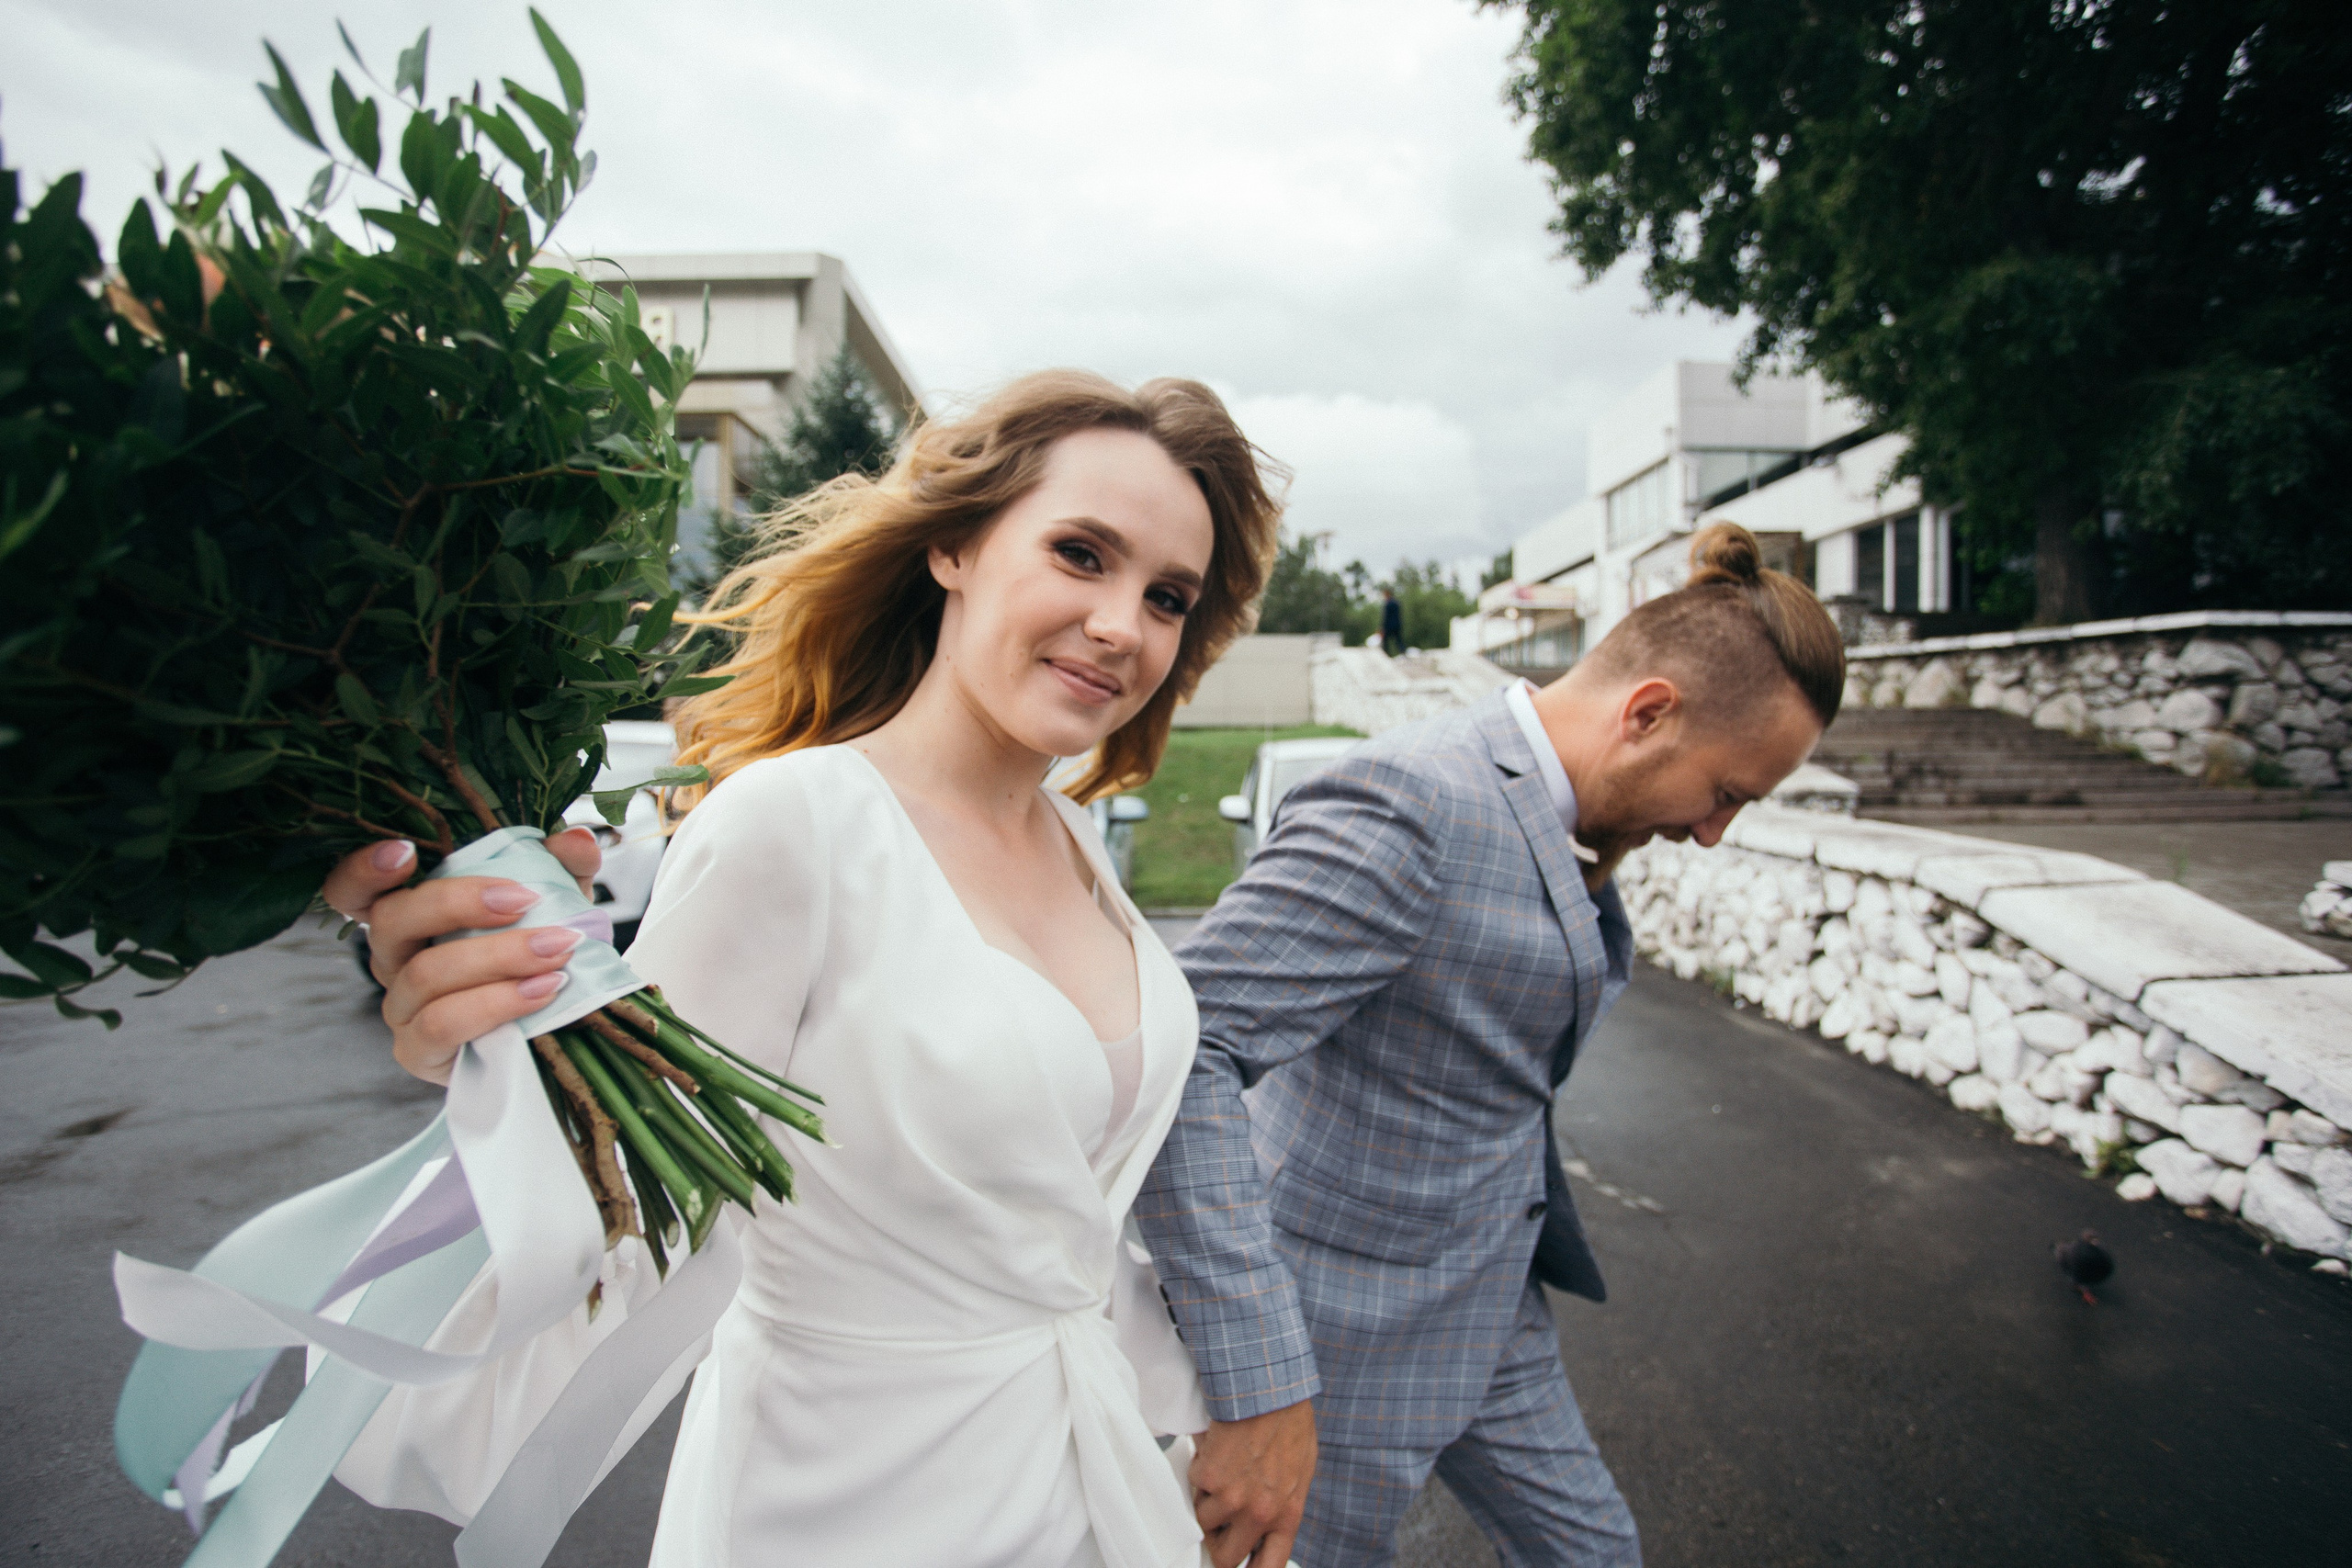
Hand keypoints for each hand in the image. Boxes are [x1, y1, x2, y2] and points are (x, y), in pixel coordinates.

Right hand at [322, 829, 602, 1085]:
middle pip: (391, 921)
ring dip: (497, 957)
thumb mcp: (554, 904)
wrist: (554, 1028)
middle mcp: (393, 958)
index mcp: (408, 914)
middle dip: (459, 903)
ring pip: (424, 973)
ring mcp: (401, 1008)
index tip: (406, 854)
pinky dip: (495, 1003)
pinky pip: (441, 1025)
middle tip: (525, 899)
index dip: (364, 870)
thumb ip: (561, 868)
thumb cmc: (534, 954)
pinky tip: (542, 990)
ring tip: (557, 950)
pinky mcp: (419, 1052)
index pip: (353, 890)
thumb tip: (575, 839)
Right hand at [1190, 1400, 1315, 1567]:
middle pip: (1225, 1558)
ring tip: (1223, 1474)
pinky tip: (1218, 1452)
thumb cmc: (1289, 1425)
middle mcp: (1259, 1514)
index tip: (1238, 1566)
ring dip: (1207, 1503)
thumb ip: (1282, 1508)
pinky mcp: (1209, 1477)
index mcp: (1287, 1516)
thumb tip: (1264, 1529)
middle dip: (1218, 1543)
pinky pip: (1193, 1488)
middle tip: (1219, 1525)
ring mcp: (1232, 1498)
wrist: (1269, 1390)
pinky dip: (1200, 1473)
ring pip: (1202, 1522)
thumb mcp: (1299, 1474)